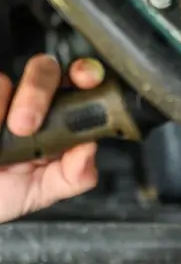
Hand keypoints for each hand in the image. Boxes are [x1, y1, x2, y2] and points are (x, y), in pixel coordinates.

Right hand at [0, 54, 105, 221]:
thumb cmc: (2, 193)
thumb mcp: (43, 192)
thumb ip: (75, 176)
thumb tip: (89, 149)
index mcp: (59, 123)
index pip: (80, 88)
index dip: (86, 75)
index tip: (85, 79)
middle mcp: (32, 103)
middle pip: (47, 70)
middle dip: (38, 92)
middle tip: (24, 126)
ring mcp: (2, 97)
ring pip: (6, 80)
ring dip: (4, 109)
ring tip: (1, 139)